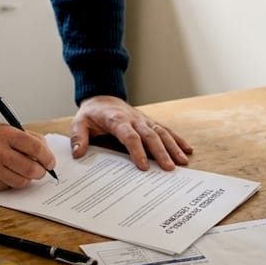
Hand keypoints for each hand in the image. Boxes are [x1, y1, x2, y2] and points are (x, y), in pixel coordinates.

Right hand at [0, 121, 56, 190]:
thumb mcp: (4, 128)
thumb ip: (26, 138)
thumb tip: (45, 153)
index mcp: (5, 134)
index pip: (36, 148)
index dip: (48, 157)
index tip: (50, 162)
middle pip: (31, 169)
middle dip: (40, 172)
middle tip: (39, 170)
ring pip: (21, 182)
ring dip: (25, 178)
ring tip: (20, 171)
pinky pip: (6, 187)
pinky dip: (9, 182)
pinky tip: (3, 173)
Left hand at [70, 95, 192, 170]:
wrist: (102, 96)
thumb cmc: (92, 113)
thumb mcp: (80, 123)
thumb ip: (79, 138)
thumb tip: (78, 154)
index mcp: (117, 120)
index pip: (129, 136)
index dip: (137, 151)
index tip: (143, 167)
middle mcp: (134, 119)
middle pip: (150, 136)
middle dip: (161, 152)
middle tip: (169, 168)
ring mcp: (144, 120)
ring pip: (162, 133)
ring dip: (173, 147)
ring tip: (183, 162)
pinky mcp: (150, 122)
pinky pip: (166, 130)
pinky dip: (177, 139)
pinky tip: (187, 150)